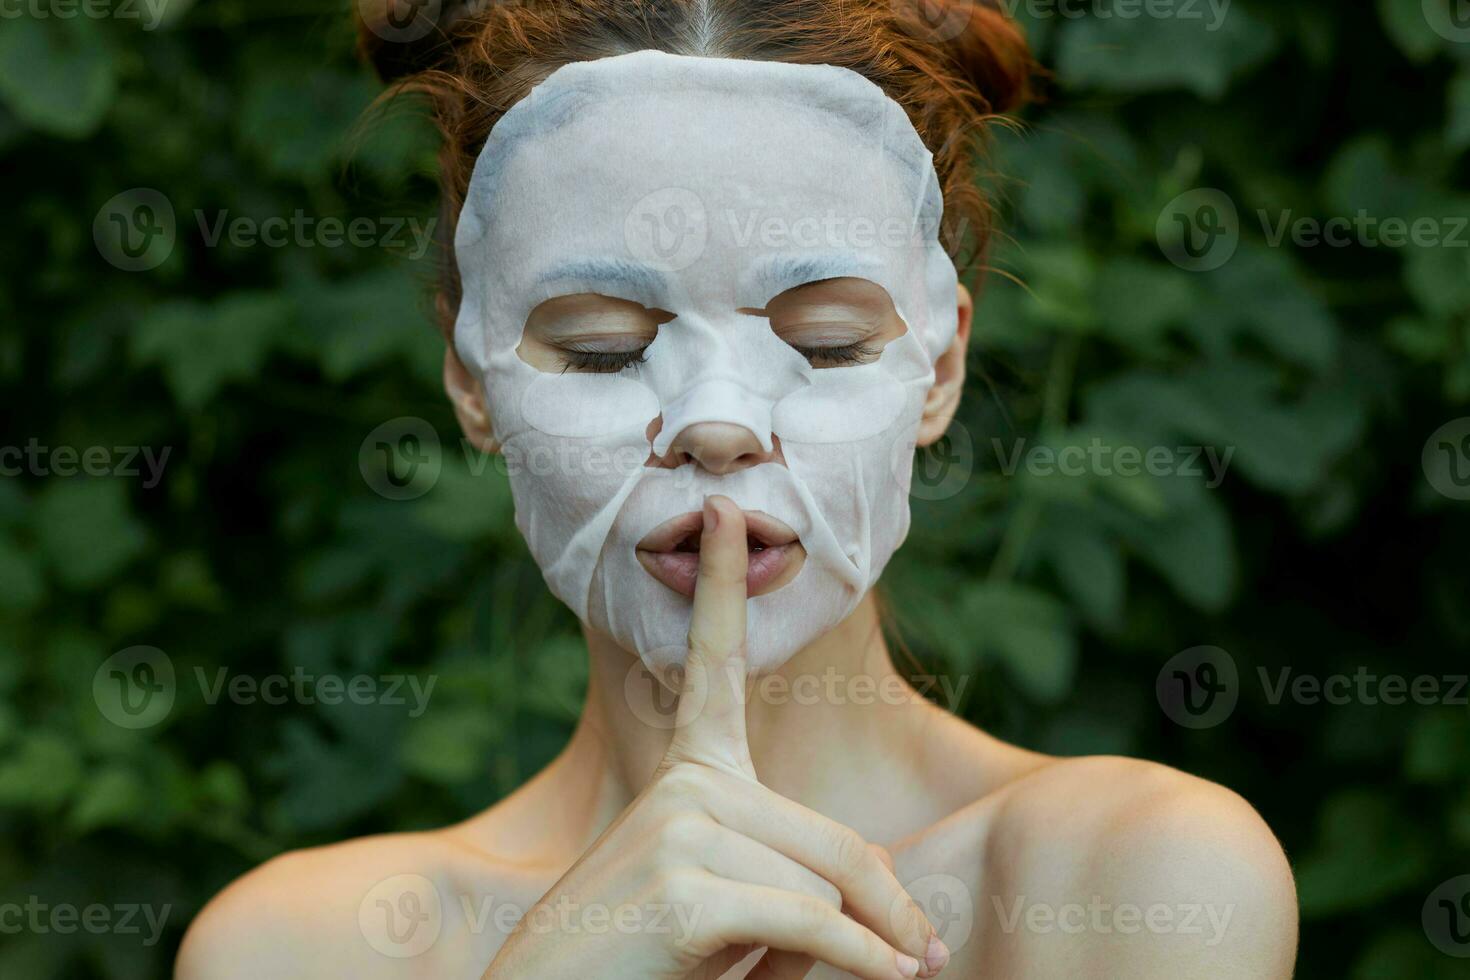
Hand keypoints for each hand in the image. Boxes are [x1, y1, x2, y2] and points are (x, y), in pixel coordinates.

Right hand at [483, 495, 946, 979]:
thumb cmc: (648, 966)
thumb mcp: (733, 910)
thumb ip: (798, 881)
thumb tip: (890, 901)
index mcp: (689, 773)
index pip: (714, 665)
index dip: (721, 583)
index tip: (727, 509)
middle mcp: (685, 783)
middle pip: (832, 840)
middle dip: (888, 910)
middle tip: (925, 959)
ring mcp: (682, 826)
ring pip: (824, 889)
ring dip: (852, 951)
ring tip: (779, 977)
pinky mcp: (687, 886)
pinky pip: (812, 921)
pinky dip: (863, 960)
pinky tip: (894, 977)